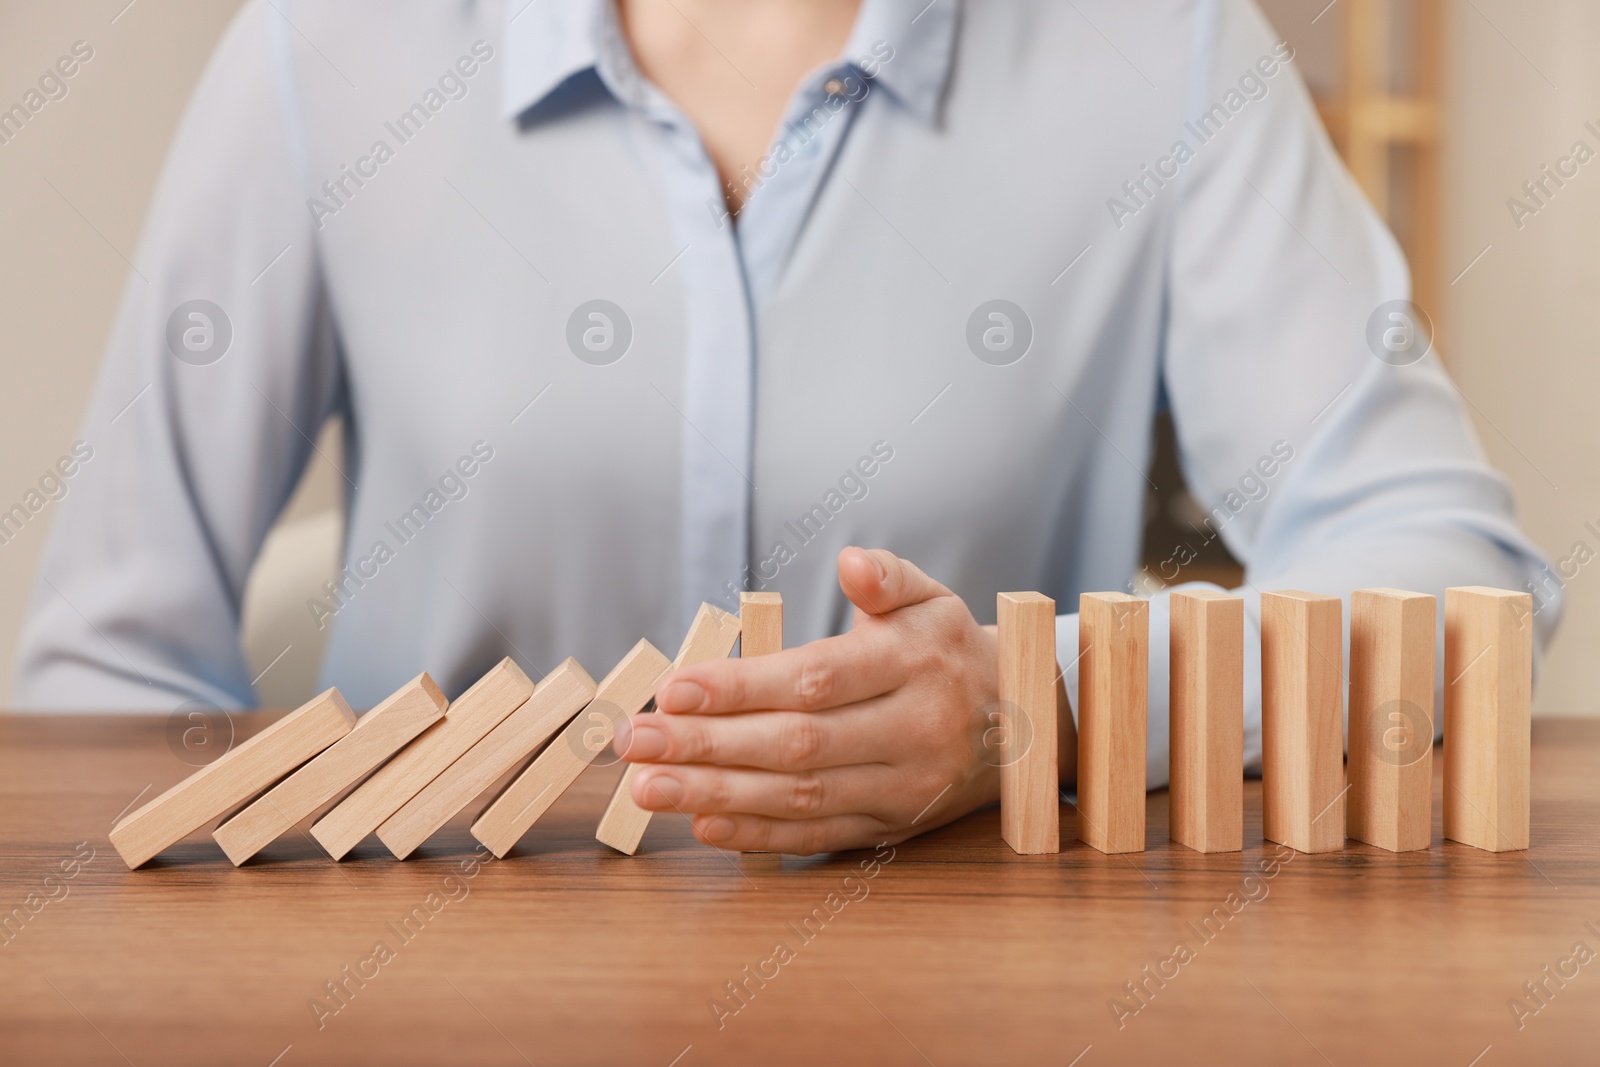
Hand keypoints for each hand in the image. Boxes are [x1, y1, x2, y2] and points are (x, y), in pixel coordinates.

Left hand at [615, 547, 1072, 854]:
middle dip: (708, 746)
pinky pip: (819, 836)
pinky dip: (758, 834)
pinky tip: (702, 824)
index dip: (742, 688)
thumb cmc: (951, 652)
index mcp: (917, 664)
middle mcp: (914, 730)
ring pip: (802, 796)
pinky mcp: (893, 828)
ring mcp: (904, 787)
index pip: (817, 680)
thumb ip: (889, 576)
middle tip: (635, 741)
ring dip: (717, 795)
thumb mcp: (934, 599)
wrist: (1024, 726)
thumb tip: (850, 561)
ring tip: (647, 788)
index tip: (673, 691)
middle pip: (798, 743)